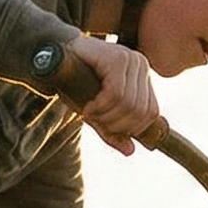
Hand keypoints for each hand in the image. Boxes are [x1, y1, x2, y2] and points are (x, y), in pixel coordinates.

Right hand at [68, 36, 158, 154]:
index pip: (151, 112)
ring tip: (88, 112)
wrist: (55, 56)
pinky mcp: (116, 57)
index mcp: (143, 76)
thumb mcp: (99, 111)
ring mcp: (131, 59)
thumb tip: (130, 151)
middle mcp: (141, 64)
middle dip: (115, 124)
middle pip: (140, 111)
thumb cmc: (77, 83)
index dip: (131, 128)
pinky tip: (87, 106)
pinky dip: (100, 106)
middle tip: (95, 121)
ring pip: (128, 103)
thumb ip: (113, 131)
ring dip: (105, 116)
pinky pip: (115, 93)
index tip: (108, 128)